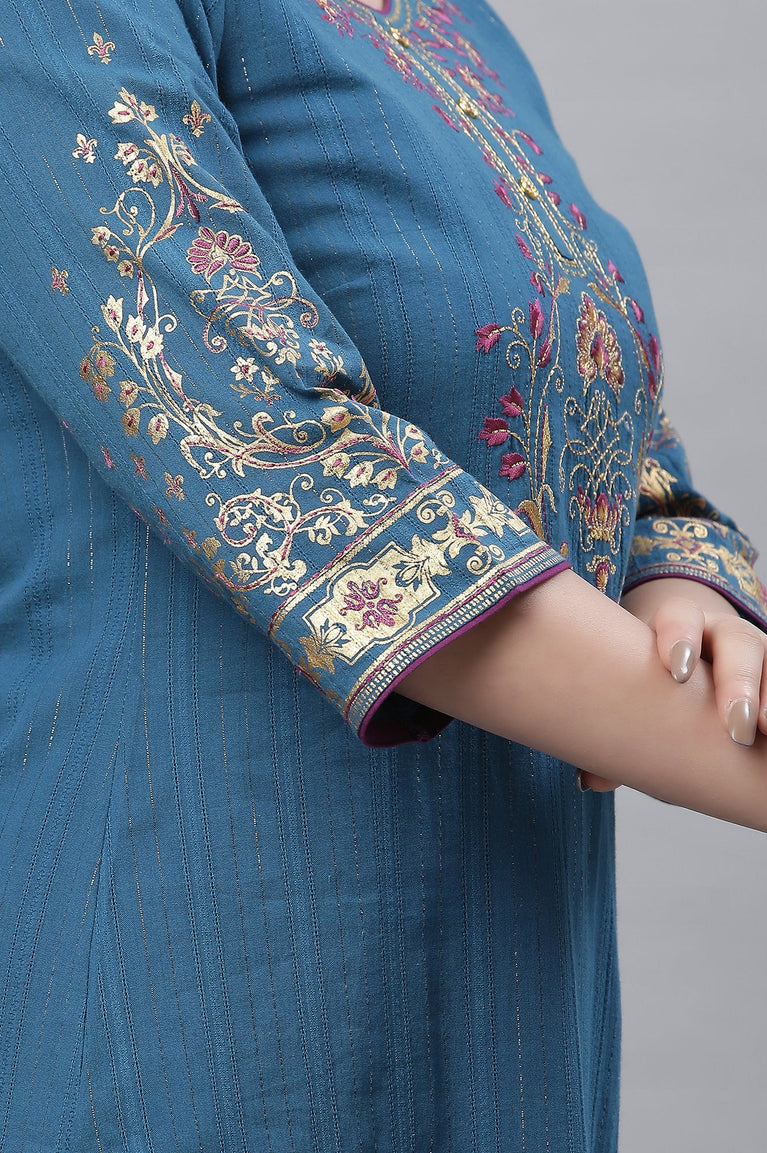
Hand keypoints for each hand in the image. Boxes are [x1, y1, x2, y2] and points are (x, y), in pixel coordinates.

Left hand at [621, 578, 766, 743]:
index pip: (680, 615)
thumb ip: (615, 733)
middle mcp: (723, 634)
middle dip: (738, 681)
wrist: (687, 679)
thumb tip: (590, 779)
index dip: (679, 635)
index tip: (677, 670)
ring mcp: (756, 656)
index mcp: (677, 627)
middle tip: (735, 724)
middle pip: (738, 642)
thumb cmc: (654, 689)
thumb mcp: (637, 698)